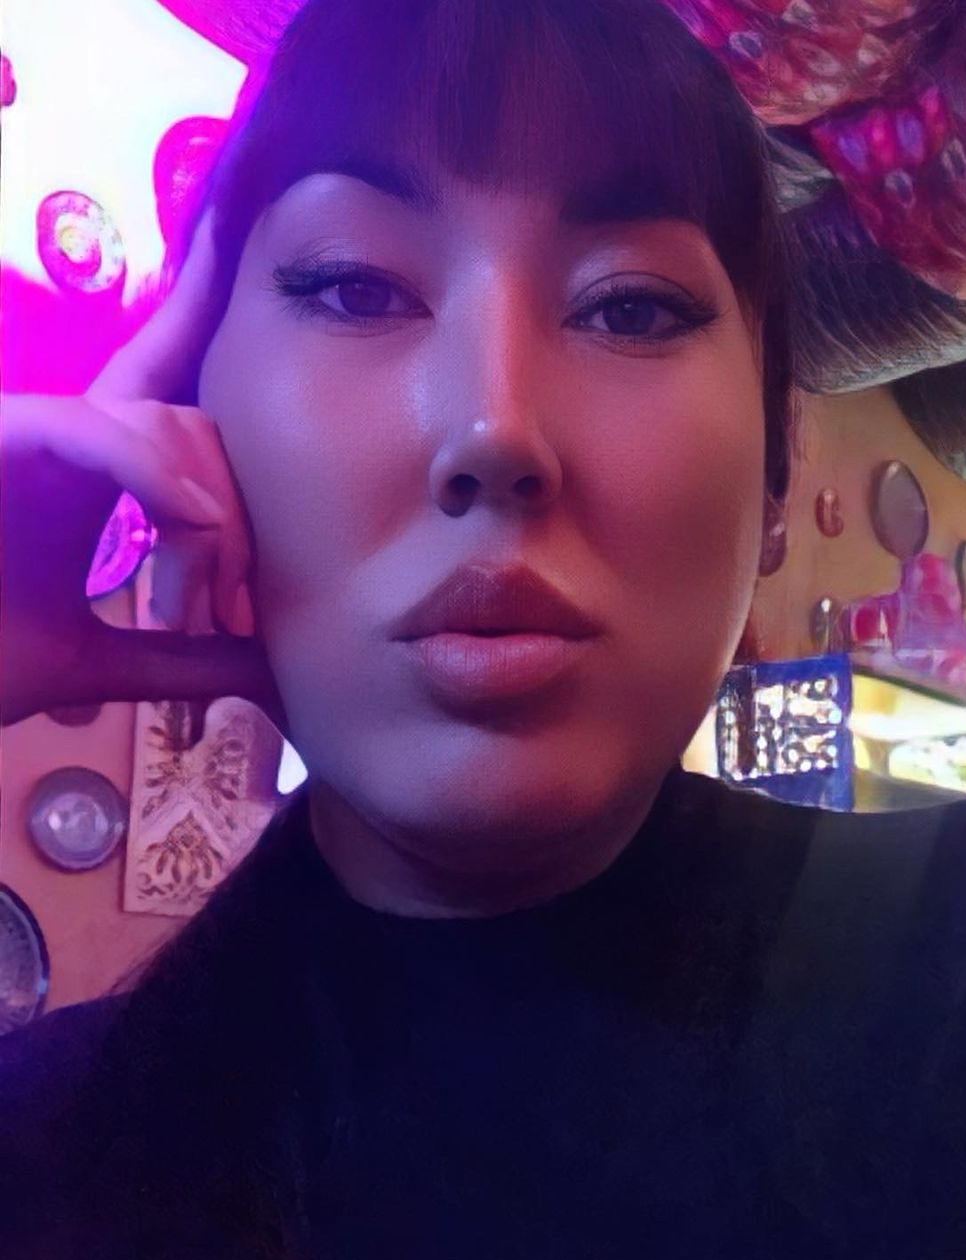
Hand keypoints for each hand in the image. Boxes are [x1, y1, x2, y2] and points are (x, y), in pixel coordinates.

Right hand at [1, 211, 288, 736]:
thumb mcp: (98, 663)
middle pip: (191, 424)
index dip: (197, 305)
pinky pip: (86, 428)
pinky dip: (148, 472)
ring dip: (204, 515)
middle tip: (239, 618)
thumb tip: (277, 672)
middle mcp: (62, 442)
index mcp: (88, 477)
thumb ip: (184, 660)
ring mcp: (24, 433)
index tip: (237, 217)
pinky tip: (190, 523)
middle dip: (237, 518)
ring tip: (215, 607)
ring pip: (155, 422)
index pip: (160, 382)